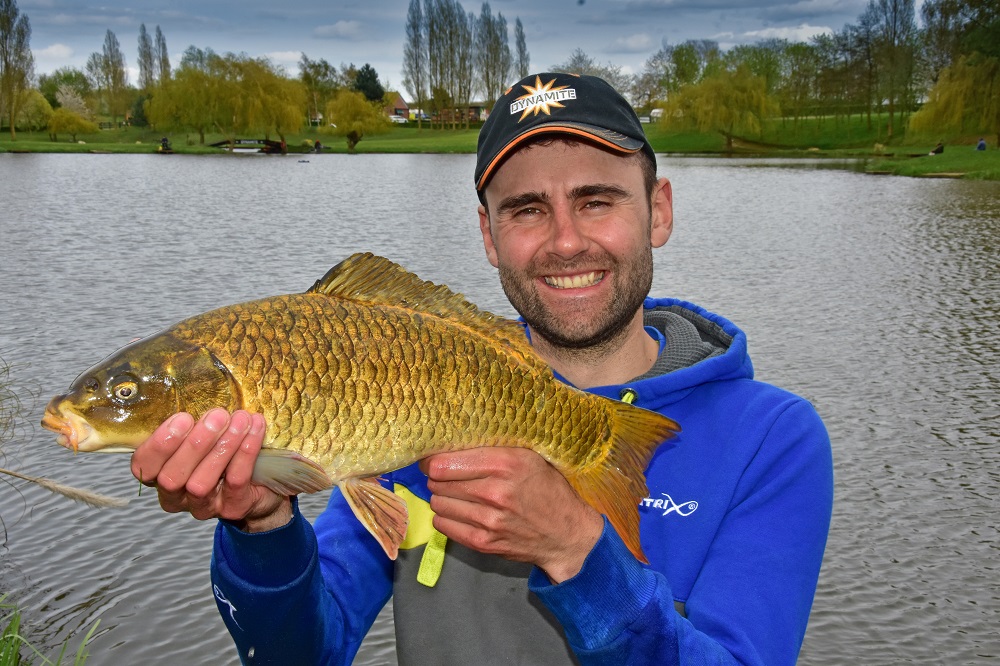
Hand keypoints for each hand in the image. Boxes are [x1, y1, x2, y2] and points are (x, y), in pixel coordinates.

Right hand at [130, 408, 291, 531]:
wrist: (261, 481)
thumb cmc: (222, 449)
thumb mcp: (202, 432)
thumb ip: (192, 421)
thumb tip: (197, 387)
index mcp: (159, 473)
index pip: (143, 466)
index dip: (159, 444)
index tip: (182, 418)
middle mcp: (175, 495)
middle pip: (172, 477)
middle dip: (195, 444)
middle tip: (217, 416)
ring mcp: (202, 506)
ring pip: (202, 482)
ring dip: (222, 447)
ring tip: (240, 420)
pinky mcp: (231, 508)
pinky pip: (235, 481)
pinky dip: (245, 453)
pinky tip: (254, 429)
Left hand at [421, 447, 603, 582]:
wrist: (566, 535)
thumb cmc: (548, 489)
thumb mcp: (529, 457)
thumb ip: (494, 450)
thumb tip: (451, 445)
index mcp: (506, 464)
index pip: (444, 463)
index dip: (434, 460)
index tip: (434, 460)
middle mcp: (494, 492)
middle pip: (437, 482)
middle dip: (438, 478)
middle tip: (448, 477)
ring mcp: (487, 520)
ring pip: (438, 503)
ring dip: (442, 498)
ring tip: (458, 494)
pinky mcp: (483, 543)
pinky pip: (443, 525)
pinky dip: (446, 517)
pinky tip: (460, 512)